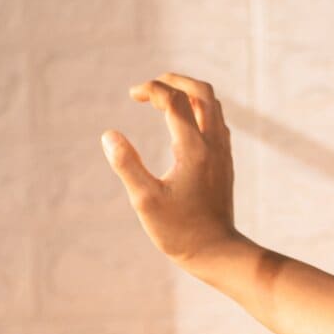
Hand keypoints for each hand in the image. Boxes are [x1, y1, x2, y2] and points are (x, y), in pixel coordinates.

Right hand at [103, 72, 243, 270]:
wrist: (217, 252)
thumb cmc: (179, 231)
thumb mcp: (145, 200)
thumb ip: (126, 165)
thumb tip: (108, 134)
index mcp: (194, 149)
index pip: (175, 100)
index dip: (152, 89)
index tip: (132, 95)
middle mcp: (214, 145)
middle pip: (202, 92)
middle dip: (175, 80)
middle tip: (150, 86)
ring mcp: (223, 153)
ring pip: (213, 106)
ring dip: (189, 93)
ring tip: (162, 100)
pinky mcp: (225, 163)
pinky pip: (216, 122)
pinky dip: (199, 110)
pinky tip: (181, 123)